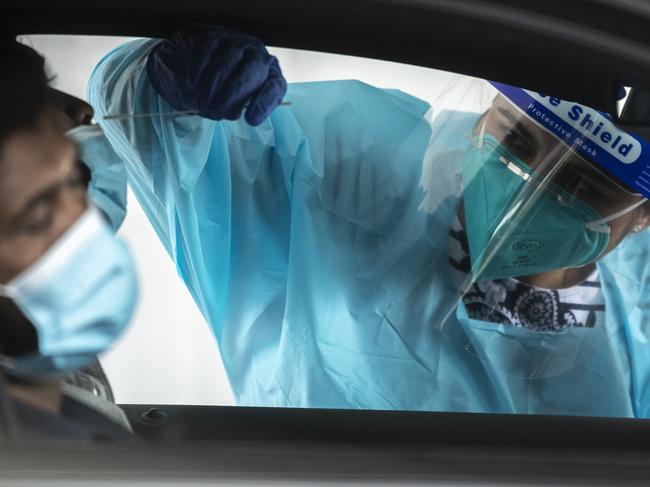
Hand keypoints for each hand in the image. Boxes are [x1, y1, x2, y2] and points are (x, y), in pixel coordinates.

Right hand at [146, 24, 286, 125]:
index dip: (264, 103)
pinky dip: (198, 70)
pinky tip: (192, 85)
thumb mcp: (233, 103)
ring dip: (212, 87)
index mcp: (269, 74)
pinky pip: (206, 51)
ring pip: (226, 62)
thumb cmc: (220, 89)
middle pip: (252, 71)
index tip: (251, 120)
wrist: (193, 62)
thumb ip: (235, 108)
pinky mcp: (212, 35)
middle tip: (216, 112)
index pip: (275, 86)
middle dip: (232, 95)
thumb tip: (227, 112)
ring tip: (203, 105)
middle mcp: (257, 54)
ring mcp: (235, 42)